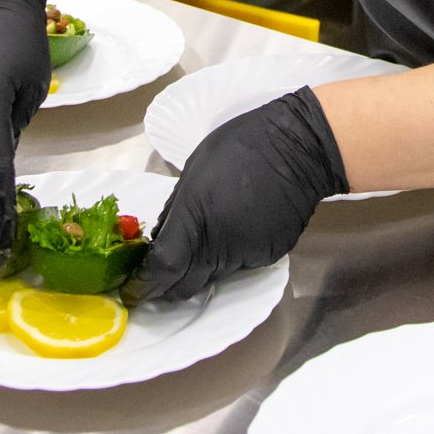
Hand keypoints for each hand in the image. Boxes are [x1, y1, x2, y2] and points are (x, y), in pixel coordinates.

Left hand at [123, 88, 346, 304]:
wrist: (299, 147)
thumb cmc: (241, 146)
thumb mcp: (194, 170)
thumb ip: (176, 210)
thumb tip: (161, 239)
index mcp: (196, 218)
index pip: (163, 269)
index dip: (145, 283)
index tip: (134, 286)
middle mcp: (221, 245)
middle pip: (185, 286)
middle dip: (166, 287)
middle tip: (158, 278)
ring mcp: (247, 254)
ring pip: (212, 277)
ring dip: (199, 269)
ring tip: (201, 244)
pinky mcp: (268, 255)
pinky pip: (239, 266)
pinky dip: (228, 258)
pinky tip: (233, 231)